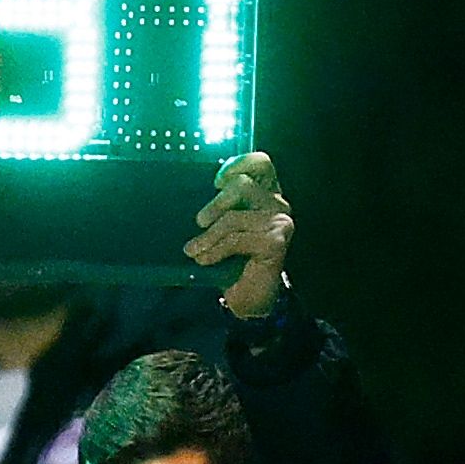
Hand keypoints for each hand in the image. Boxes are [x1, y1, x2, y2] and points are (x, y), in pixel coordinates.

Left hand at [185, 150, 294, 318]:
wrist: (249, 299)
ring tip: (194, 250)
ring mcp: (280, 221)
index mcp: (265, 194)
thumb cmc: (232, 262)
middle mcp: (277, 203)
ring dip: (210, 236)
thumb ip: (217, 208)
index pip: (261, 163)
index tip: (216, 181)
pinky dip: (216, 250)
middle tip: (199, 221)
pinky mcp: (277, 240)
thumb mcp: (221, 228)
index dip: (239, 164)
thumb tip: (184, 191)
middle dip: (216, 203)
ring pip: (234, 216)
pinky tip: (205, 260)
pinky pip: (236, 238)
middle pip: (243, 185)